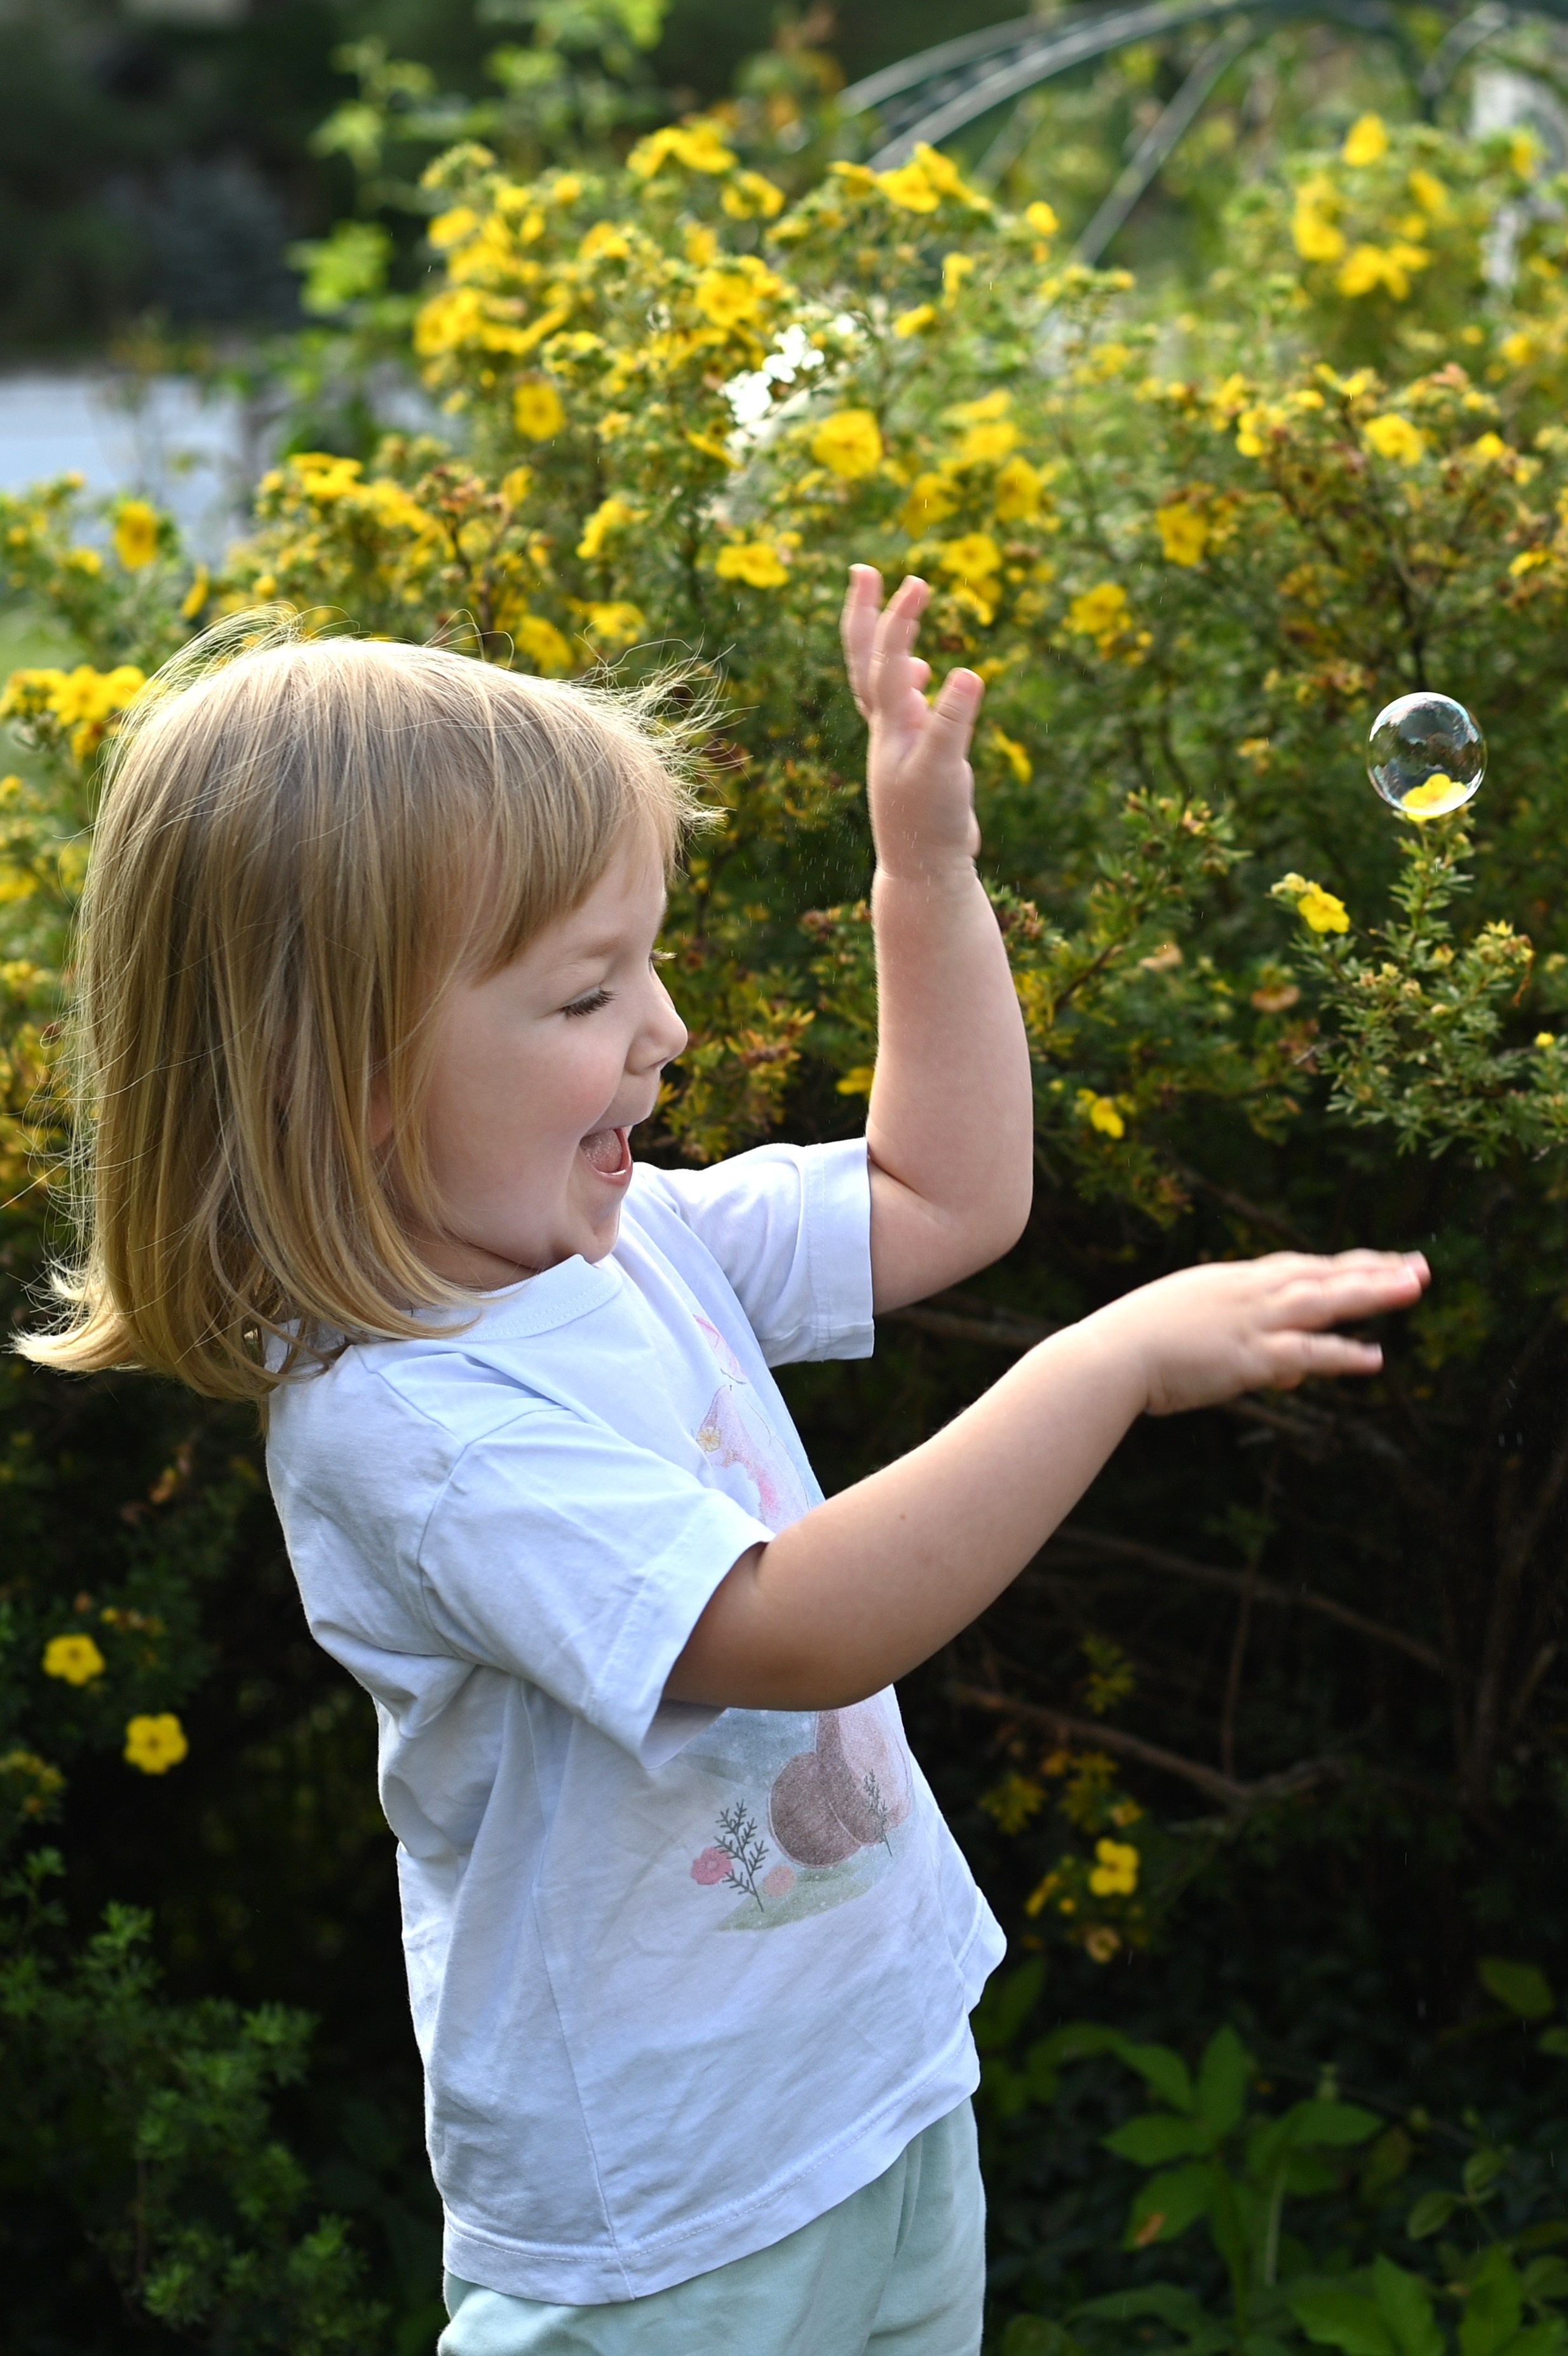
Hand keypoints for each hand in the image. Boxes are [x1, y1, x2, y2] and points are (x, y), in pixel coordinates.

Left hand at [841, 564, 983, 881]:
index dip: (899, 619)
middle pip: (865, 659)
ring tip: (894, 611)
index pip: (889, 659)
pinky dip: (912, 683)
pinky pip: (903, 707)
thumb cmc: (931, 824)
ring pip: (880, 680)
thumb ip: (954, 722)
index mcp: (892, 724)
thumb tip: (966, 672)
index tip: (916, 581)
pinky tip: (928, 677)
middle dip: (865, 612)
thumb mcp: (946, 771)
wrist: (923, 870)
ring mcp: (898, 741)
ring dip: (884, 642)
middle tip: (863, 569)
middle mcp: (888, 727)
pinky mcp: (914, 758)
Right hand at [1088, 1249, 1429, 1416]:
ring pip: (1323, 1301)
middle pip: (1322, 1273)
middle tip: (1421, 1266)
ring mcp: (1249, 1322)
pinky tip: (1375, 1358)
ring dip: (1371, 1293)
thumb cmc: (1138, 1347)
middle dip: (1374, 1269)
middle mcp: (1247, 1292)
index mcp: (1231, 1282)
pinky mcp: (1247, 1356)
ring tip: (1414, 1289)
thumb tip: (1286, 1375)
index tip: (1381, 1259)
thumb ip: (1244, 1348)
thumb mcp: (1193, 1335)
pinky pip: (1304, 1352)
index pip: (1300, 1267)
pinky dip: (1341, 1354)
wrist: (1108, 1355)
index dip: (1344, 1263)